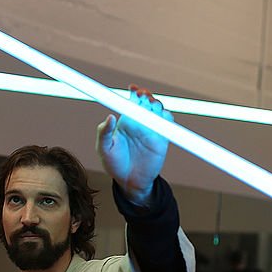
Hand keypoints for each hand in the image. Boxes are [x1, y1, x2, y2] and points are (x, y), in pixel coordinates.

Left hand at [96, 85, 171, 204]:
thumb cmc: (114, 165)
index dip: (134, 93)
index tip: (132, 89)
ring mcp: (152, 130)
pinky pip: (168, 124)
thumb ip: (104, 133)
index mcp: (126, 121)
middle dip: (147, 95)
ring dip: (157, 104)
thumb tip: (109, 117)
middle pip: (147, 102)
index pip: (131, 102)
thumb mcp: (104, 149)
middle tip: (144, 96)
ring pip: (159, 110)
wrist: (129, 182)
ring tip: (152, 105)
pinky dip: (167, 118)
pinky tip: (162, 117)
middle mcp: (140, 123)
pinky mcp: (162, 139)